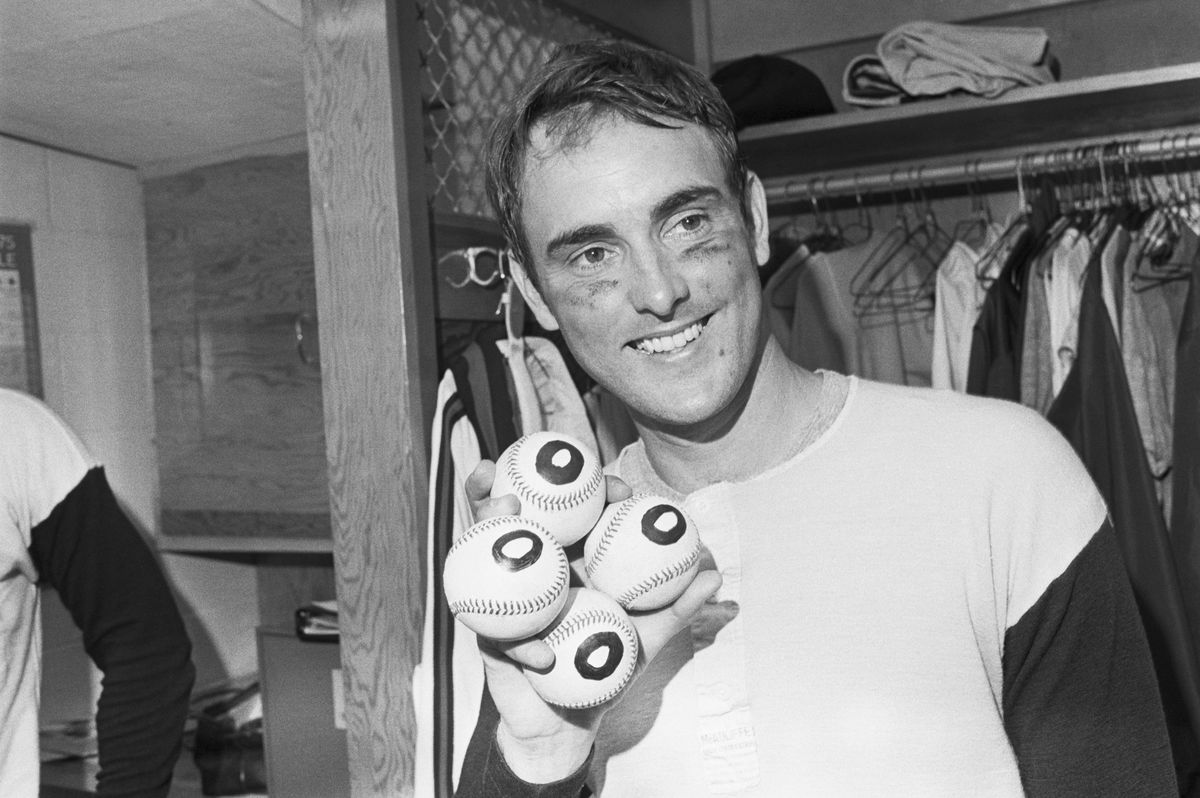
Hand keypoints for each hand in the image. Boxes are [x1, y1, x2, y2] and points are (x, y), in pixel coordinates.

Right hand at [460, 459, 722, 782]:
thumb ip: (677, 608)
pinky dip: (526, 646)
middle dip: (507, 486)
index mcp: (568, 564)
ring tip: (502, 507)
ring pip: (488, 557)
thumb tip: (714, 575)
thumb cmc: (608, 670)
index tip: (618, 485)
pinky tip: (543, 657)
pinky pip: (502, 635)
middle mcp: (535, 573)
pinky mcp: (491, 639)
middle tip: (516, 465)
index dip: (593, 492)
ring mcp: (506, 602)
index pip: (575, 517)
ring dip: (487, 524)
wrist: (568, 722)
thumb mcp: (648, 638)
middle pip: (517, 521)